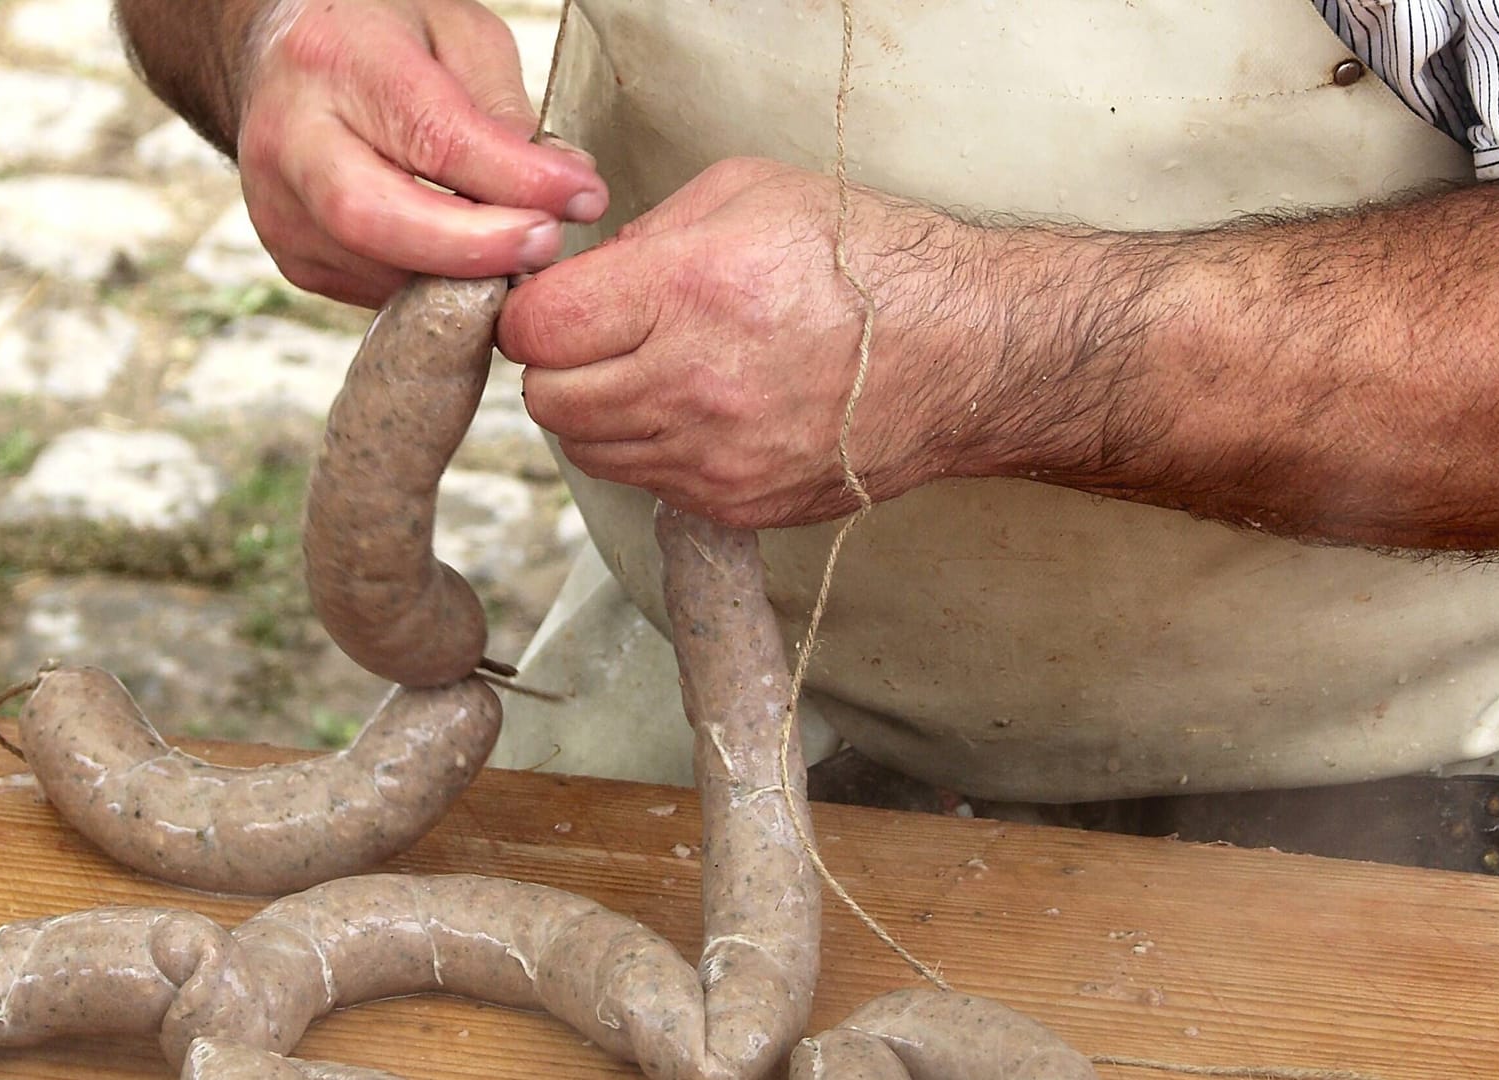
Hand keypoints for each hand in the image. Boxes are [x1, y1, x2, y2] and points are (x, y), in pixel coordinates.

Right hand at [236, 0, 607, 305]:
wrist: (282, 62)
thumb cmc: (377, 38)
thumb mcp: (454, 34)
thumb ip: (501, 107)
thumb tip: (554, 189)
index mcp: (335, 60)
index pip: (431, 136)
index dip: (515, 179)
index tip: (582, 195)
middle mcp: (290, 137)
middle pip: (376, 220)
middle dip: (474, 248)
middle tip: (546, 245)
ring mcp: (280, 207)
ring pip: (382, 270)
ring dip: (465, 274)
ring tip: (519, 250)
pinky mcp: (295, 256)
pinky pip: (376, 291)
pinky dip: (435, 284)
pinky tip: (469, 259)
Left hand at [499, 158, 1017, 528]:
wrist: (967, 353)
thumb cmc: (868, 261)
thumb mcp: (751, 193)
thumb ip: (648, 233)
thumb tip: (585, 275)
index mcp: (687, 292)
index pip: (536, 330)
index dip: (531, 313)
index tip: (557, 301)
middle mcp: (692, 384)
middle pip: (549, 400)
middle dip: (558, 365)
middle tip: (598, 338)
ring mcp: (714, 457)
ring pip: (589, 451)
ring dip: (600, 411)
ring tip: (652, 371)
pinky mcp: (737, 504)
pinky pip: (648, 484)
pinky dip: (652, 450)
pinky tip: (698, 410)